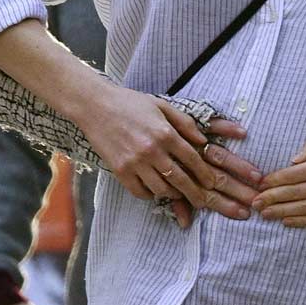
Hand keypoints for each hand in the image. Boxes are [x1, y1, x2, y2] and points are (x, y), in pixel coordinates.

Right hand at [80, 81, 255, 226]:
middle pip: (180, 179)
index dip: (204, 174)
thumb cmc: (130, 103)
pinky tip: (154, 190)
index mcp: (165, 133)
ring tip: (176, 192)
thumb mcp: (162, 105)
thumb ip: (184, 123)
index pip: (192, 159)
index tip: (210, 183)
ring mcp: (134, 162)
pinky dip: (149, 194)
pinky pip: (140, 192)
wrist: (95, 106)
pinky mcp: (120, 171)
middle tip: (202, 201)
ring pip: (161, 189)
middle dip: (194, 193)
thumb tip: (203, 141)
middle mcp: (151, 150)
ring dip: (172, 193)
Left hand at [254, 134, 305, 225]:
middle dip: (271, 199)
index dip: (273, 181)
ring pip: (303, 209)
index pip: (292, 175)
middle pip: (293, 194)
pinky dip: (301, 221)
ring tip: (265, 215)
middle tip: (254, 204)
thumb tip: (293, 162)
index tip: (260, 184)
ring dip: (281, 212)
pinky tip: (288, 221)